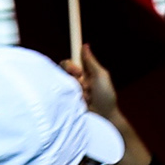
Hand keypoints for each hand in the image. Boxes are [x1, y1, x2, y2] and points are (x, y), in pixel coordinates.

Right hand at [62, 45, 151, 164]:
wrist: (104, 119)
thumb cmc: (106, 98)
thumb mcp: (101, 77)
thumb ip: (91, 62)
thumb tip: (85, 45)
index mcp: (82, 74)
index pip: (69, 63)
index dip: (70, 65)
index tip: (77, 70)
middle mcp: (72, 82)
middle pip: (61, 72)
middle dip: (70, 75)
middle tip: (79, 80)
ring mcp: (66, 93)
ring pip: (59, 83)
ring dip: (73, 88)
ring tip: (84, 96)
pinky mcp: (62, 103)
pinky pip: (57, 95)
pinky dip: (68, 98)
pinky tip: (78, 104)